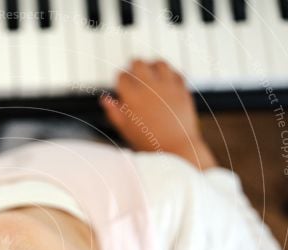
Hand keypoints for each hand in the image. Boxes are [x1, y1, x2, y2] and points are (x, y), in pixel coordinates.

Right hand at [100, 59, 216, 170]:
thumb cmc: (149, 143)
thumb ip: (114, 112)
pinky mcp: (182, 89)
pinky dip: (169, 74)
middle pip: (138, 63)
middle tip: (134, 74)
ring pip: (158, 63)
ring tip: (151, 73)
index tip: (122, 84)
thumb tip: (105, 99)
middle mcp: (149, 87)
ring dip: (152, 66)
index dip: (120, 80)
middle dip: (133, 68)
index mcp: (132, 97)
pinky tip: (166, 80)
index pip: (122, 76)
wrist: (177, 149)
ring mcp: (168, 86)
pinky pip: (175, 72)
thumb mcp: (126, 130)